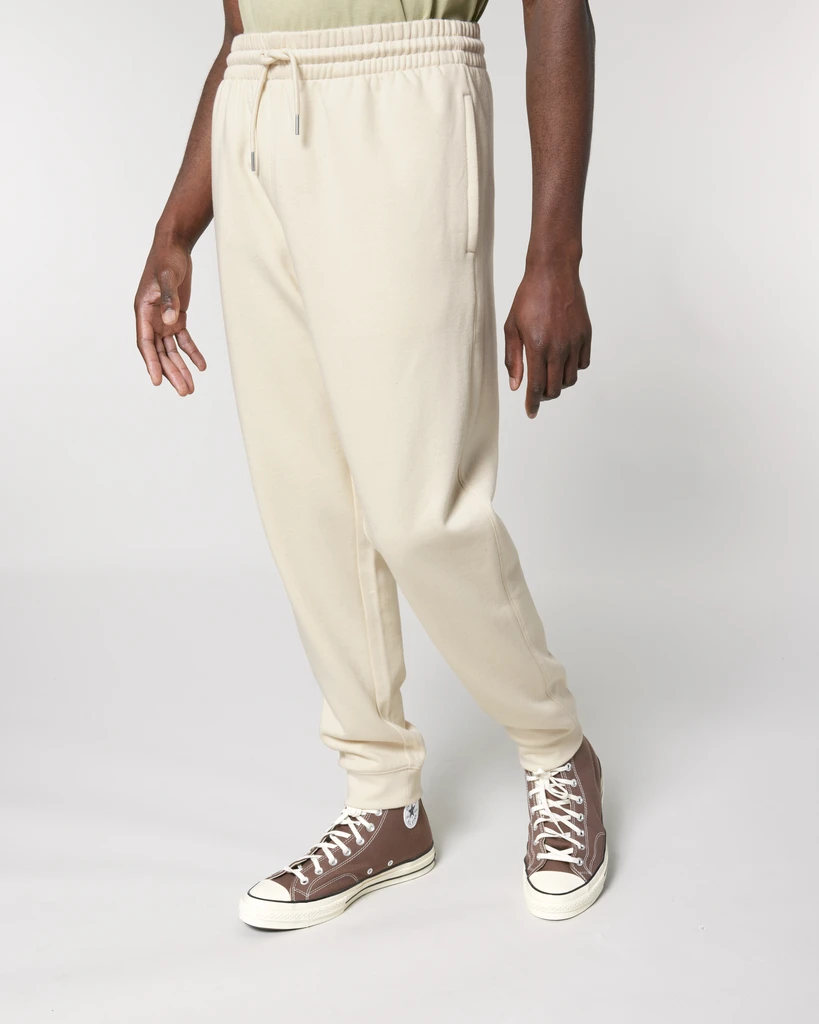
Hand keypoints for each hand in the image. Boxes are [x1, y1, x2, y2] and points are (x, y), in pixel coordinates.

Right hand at [134, 236, 205, 395]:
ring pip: (171, 351)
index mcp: (142, 311)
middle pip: (160, 353)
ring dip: (181, 368)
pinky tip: (202, 366)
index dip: (151, 363)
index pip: (145, 343)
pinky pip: (183, 340)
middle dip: (171, 373)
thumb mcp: (167, 276)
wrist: (174, 247)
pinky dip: (192, 353)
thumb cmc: (166, 259)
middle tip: (184, 391)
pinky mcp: (176, 317)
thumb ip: (169, 299)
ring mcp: (163, 319)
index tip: (157, 381)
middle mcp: (151, 319)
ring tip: (190, 387)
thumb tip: (172, 321)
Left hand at [504, 264, 591, 417]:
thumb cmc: (528, 298)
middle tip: (537, 392)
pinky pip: (583, 364)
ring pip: (570, 379)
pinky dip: (573, 369)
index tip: (531, 413)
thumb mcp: (512, 327)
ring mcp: (575, 341)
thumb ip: (513, 359)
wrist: (553, 272)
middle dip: (545, 396)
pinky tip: (563, 361)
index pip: (536, 387)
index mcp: (537, 346)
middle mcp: (558, 347)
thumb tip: (516, 386)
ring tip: (549, 374)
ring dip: (559, 383)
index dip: (533, 404)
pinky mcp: (586, 335)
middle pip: (555, 388)